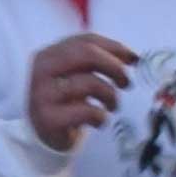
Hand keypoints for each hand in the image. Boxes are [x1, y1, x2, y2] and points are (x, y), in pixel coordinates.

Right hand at [25, 31, 131, 148]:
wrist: (43, 136)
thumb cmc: (66, 101)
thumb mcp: (74, 75)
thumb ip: (94, 61)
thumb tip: (131, 57)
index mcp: (48, 55)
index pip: (86, 40)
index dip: (114, 47)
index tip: (133, 59)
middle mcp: (42, 71)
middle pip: (86, 54)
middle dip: (114, 67)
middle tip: (125, 82)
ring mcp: (43, 95)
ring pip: (90, 83)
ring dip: (111, 96)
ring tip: (112, 105)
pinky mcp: (49, 119)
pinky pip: (87, 111)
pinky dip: (101, 116)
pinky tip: (99, 120)